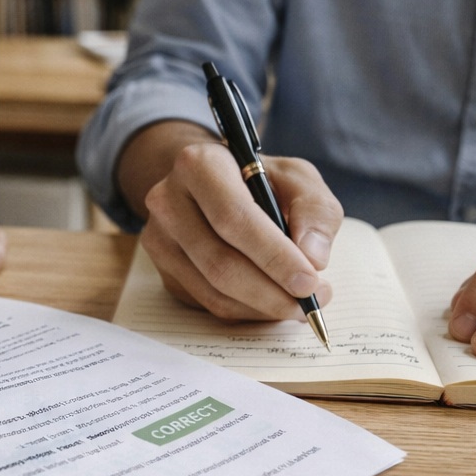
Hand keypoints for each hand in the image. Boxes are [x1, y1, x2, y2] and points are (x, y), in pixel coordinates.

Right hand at [119, 123, 342, 319]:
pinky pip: (209, 303)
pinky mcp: (164, 270)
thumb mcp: (296, 177)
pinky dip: (247, 311)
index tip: (310, 282)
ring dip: (262, 307)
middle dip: (271, 291)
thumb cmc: (258, 180)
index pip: (233, 218)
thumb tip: (313, 258)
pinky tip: (270, 301)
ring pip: (213, 291)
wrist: (212, 186)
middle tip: (310, 302)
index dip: (273, 255)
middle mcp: (168, 201)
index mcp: (199, 165)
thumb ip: (315, 210)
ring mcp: (160, 240)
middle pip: (220, 262)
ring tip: (299, 304)